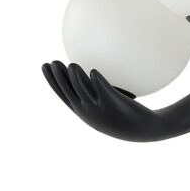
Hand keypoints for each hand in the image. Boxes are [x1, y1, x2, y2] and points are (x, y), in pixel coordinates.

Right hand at [42, 61, 168, 141]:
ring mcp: (100, 108)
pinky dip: (97, 82)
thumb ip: (94, 89)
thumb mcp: (106, 104)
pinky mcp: (114, 104)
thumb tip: (89, 71)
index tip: (44, 65)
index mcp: (83, 111)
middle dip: (59, 77)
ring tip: (72, 65)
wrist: (145, 129)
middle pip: (69, 91)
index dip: (52, 80)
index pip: (63, 94)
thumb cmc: (125, 116)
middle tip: (53, 62)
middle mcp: (88, 111)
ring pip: (83, 91)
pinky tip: (93, 72)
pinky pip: (103, 91)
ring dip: (76, 79)